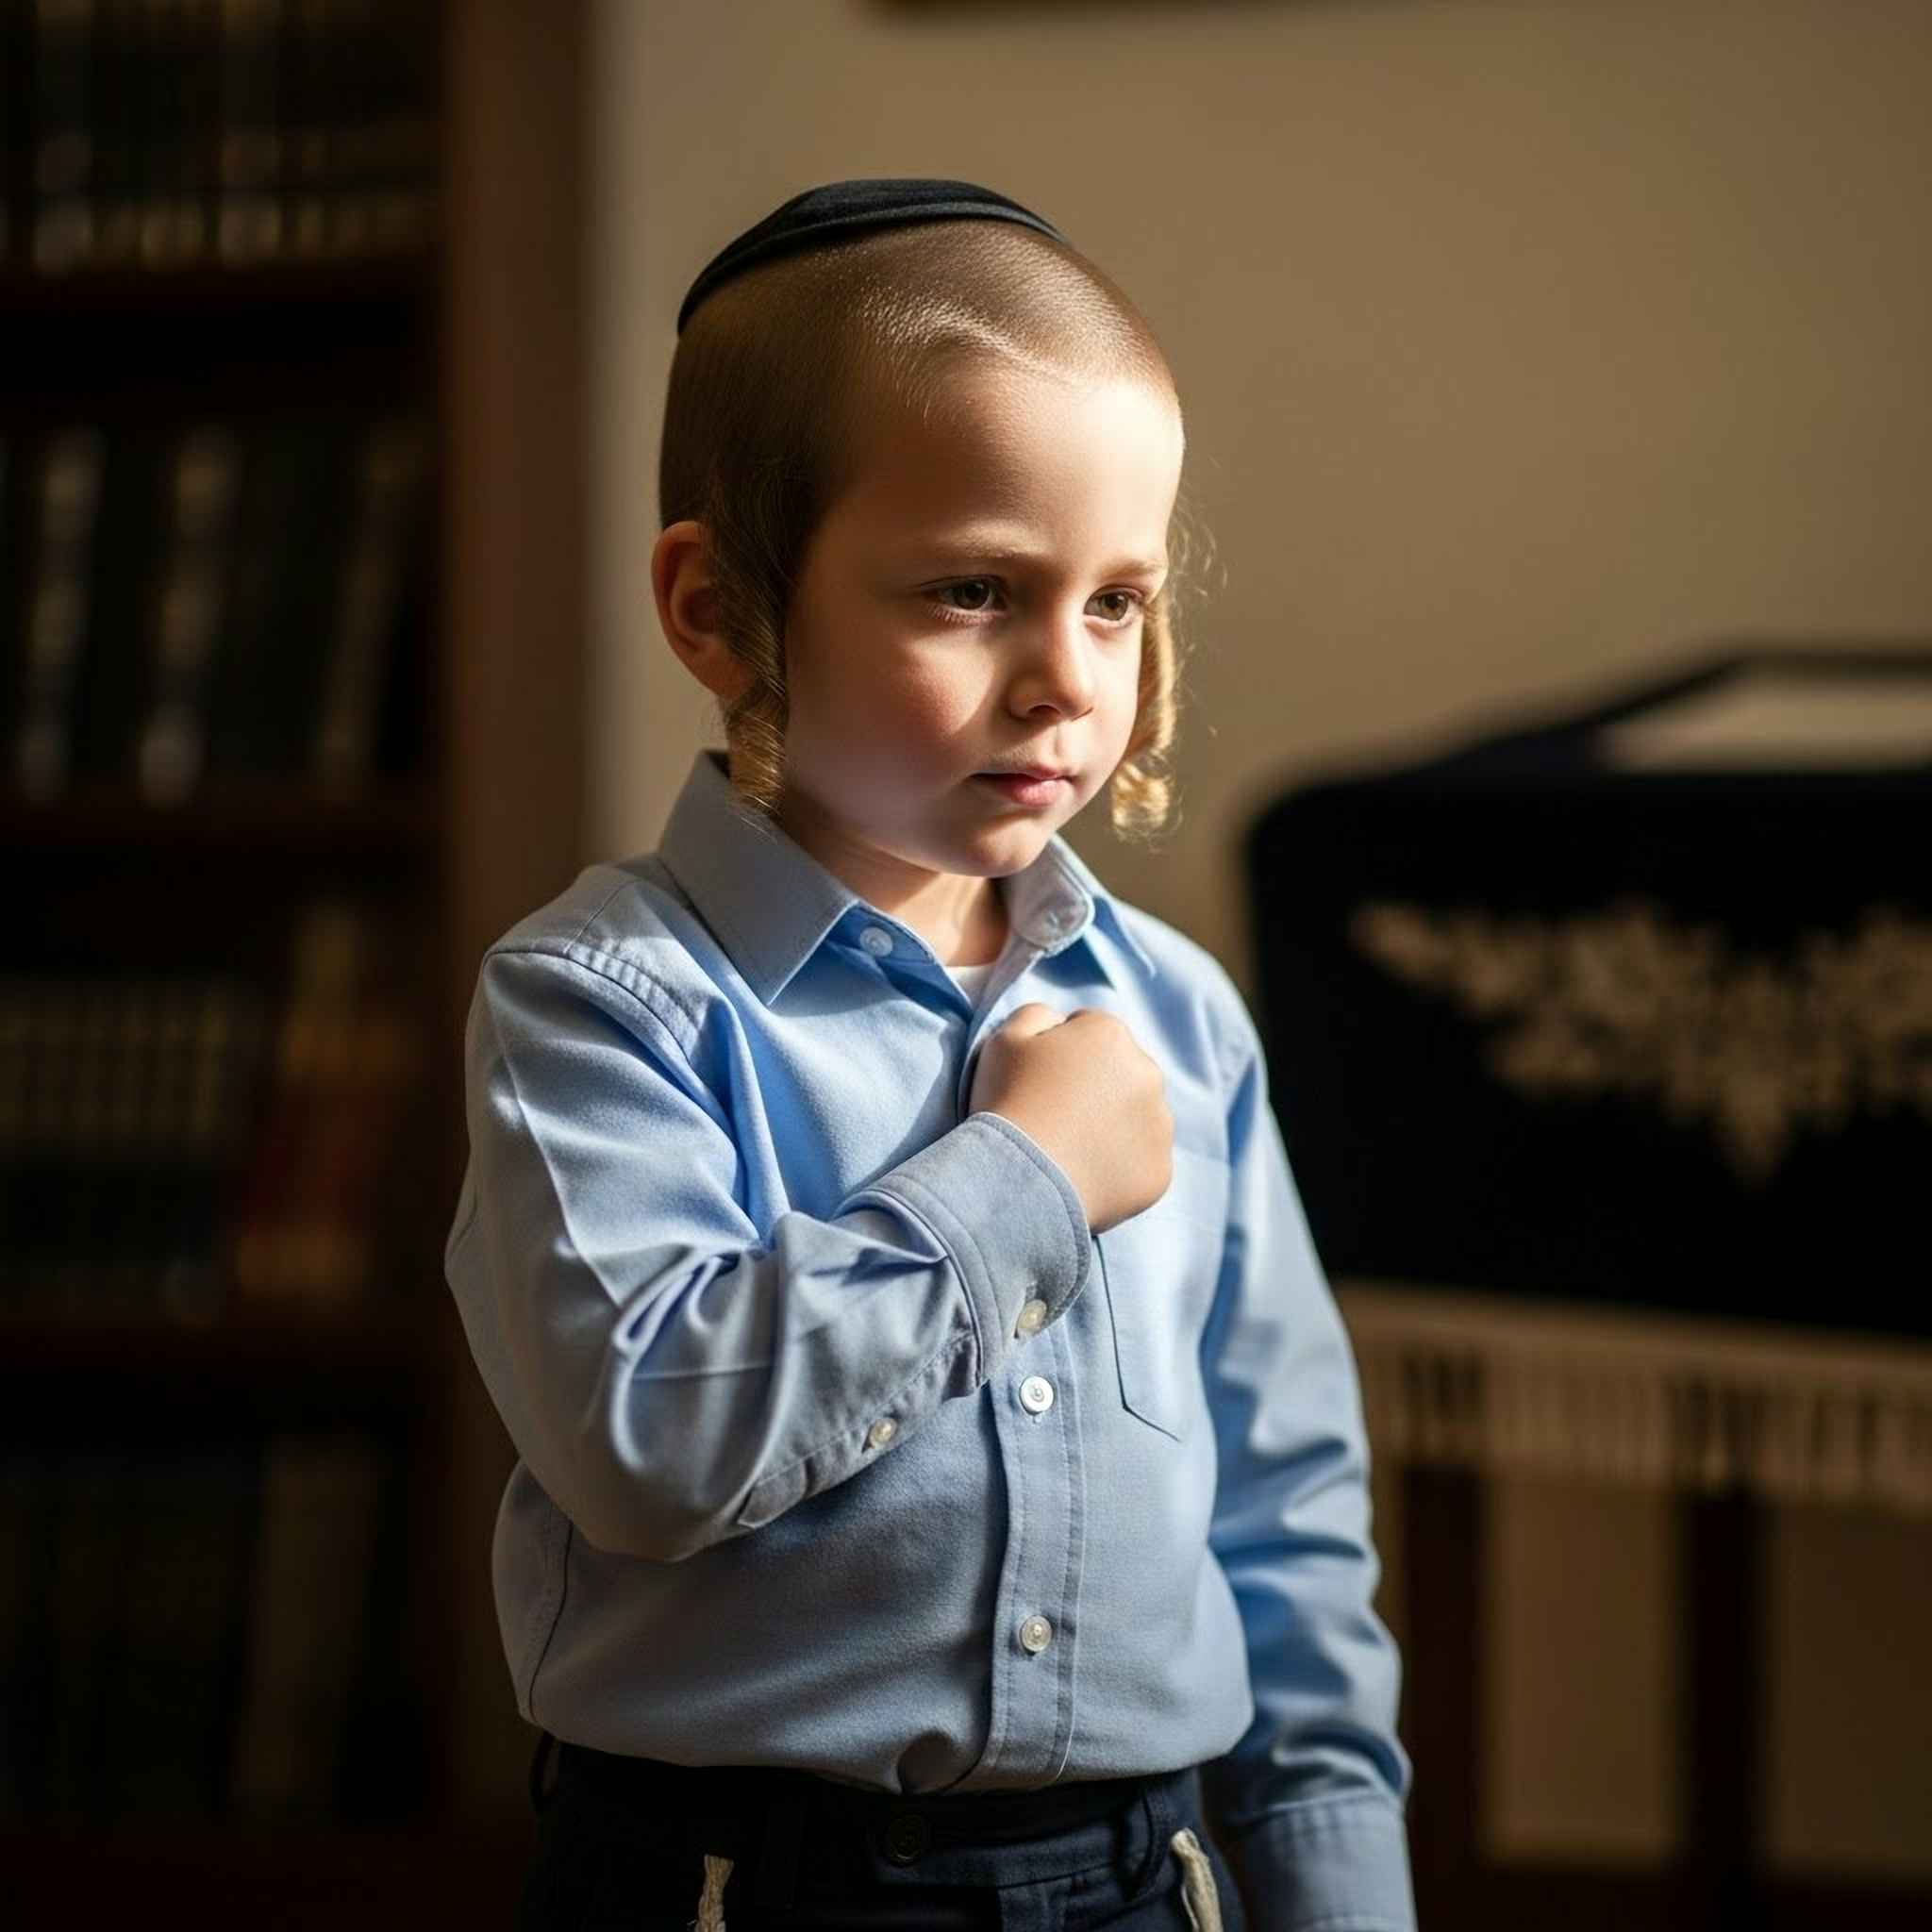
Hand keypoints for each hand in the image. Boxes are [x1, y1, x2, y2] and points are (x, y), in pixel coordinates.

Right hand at [969, 1004, 1172, 1231]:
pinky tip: (1085, 1174)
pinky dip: (1120, 1167)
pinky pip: (1141, 1162)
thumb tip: (1062, 1023)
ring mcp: (1159, 1124)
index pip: (1090, 1034)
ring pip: (1137, 1118)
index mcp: (1110, 1035)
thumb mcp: (1005, 1039)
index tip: (1040, 1084)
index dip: (1061, 1057)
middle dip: (1097, 1089)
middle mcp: (1147, 1073)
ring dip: (1113, 1126)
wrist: (1019, 1180)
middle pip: (1121, 1074)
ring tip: (1070, 1149)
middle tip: (1057, 1119)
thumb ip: (1038, 1015)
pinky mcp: (1160, 1170)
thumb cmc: (1007, 1104)